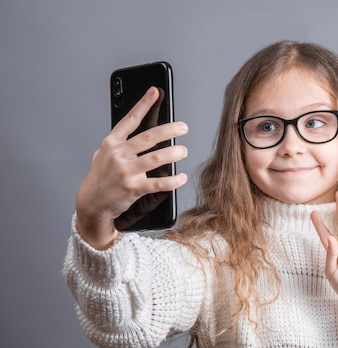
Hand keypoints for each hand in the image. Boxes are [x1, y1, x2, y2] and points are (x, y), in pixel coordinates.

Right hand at [76, 87, 188, 248]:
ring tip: (184, 150)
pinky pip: (158, 183)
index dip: (144, 104)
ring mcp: (125, 171)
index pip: (130, 119)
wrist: (91, 204)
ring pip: (156, 158)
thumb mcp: (102, 155)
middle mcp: (118, 154)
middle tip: (183, 127)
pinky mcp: (133, 188)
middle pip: (148, 137)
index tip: (156, 91)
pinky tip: (182, 177)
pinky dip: (173, 180)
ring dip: (174, 154)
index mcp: (112, 143)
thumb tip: (131, 128)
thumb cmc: (100, 178)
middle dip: (169, 130)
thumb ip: (116, 143)